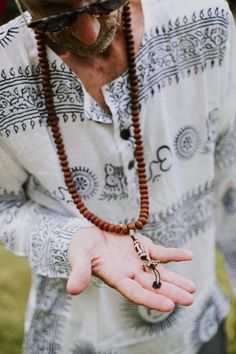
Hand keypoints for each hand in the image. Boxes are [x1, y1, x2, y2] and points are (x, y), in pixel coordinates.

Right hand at [66, 227, 195, 311]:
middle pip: (152, 285)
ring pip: (159, 272)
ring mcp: (138, 260)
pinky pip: (160, 252)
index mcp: (116, 278)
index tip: (169, 306)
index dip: (151, 299)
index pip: (135, 292)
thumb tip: (72, 289)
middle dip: (170, 292)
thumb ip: (79, 271)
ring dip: (176, 280)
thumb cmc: (81, 246)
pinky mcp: (143, 246)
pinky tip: (189, 255)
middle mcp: (130, 272)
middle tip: (189, 300)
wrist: (89, 233)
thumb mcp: (78, 256)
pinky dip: (173, 254)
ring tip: (192, 289)